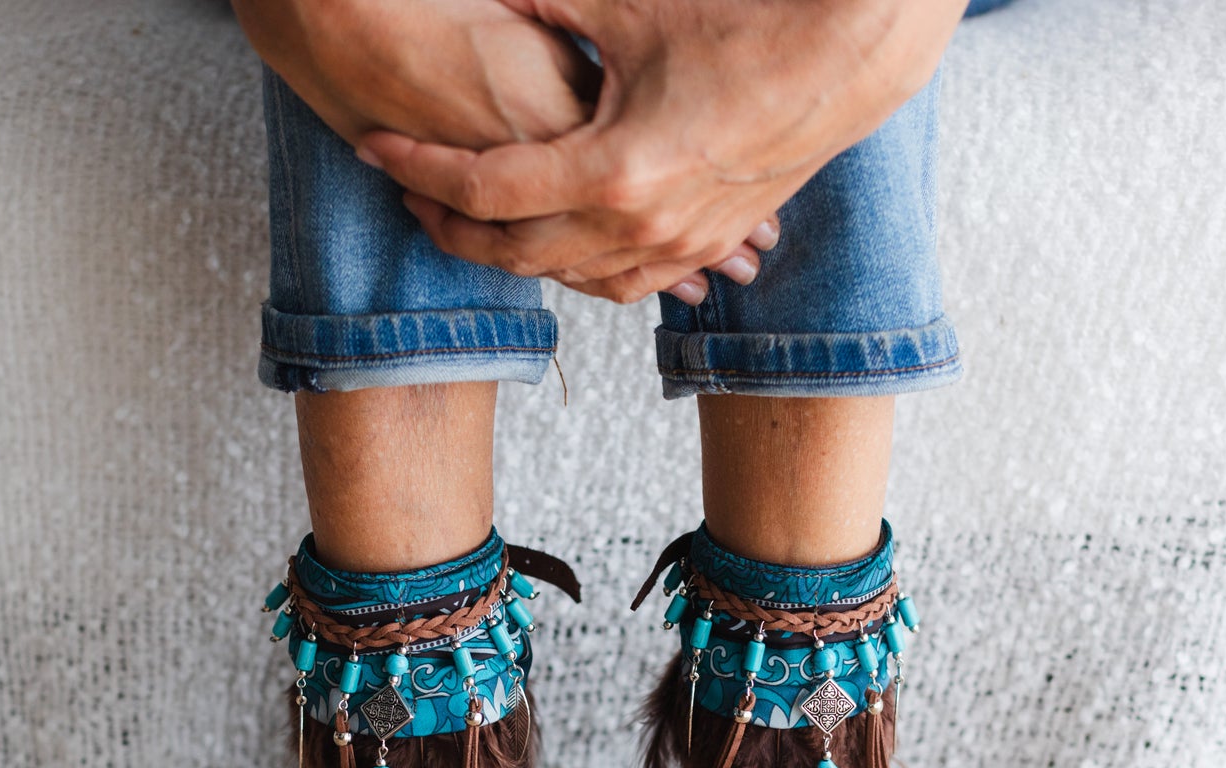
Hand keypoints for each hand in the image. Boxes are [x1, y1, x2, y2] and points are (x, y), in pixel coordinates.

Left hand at [232, 0, 777, 301]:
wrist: (848, 59)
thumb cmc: (744, 25)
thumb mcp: (629, 8)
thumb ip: (546, 6)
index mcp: (613, 170)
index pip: (486, 188)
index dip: (420, 168)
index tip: (377, 146)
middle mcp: (641, 225)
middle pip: (512, 250)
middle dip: (447, 224)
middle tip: (407, 190)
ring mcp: (678, 245)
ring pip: (565, 276)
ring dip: (508, 252)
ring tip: (467, 217)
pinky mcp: (705, 246)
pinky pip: (621, 282)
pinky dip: (574, 269)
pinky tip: (548, 244)